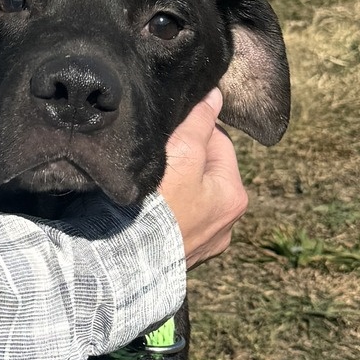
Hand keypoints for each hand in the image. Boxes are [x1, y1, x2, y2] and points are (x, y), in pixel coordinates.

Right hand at [158, 89, 247, 267]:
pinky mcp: (179, 258)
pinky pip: (173, 222)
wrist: (125, 265)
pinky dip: (161, 213)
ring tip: (146, 185)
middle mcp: (226, 224)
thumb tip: (216, 95)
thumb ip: (199, 122)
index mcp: (234, 196)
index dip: (192, 129)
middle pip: (203, 171)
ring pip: (187, 197)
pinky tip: (143, 211)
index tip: (166, 130)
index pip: (218, 142)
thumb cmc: (158, 206)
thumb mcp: (183, 153)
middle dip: (182, 160)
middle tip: (153, 157)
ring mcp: (203, 244)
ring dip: (171, 187)